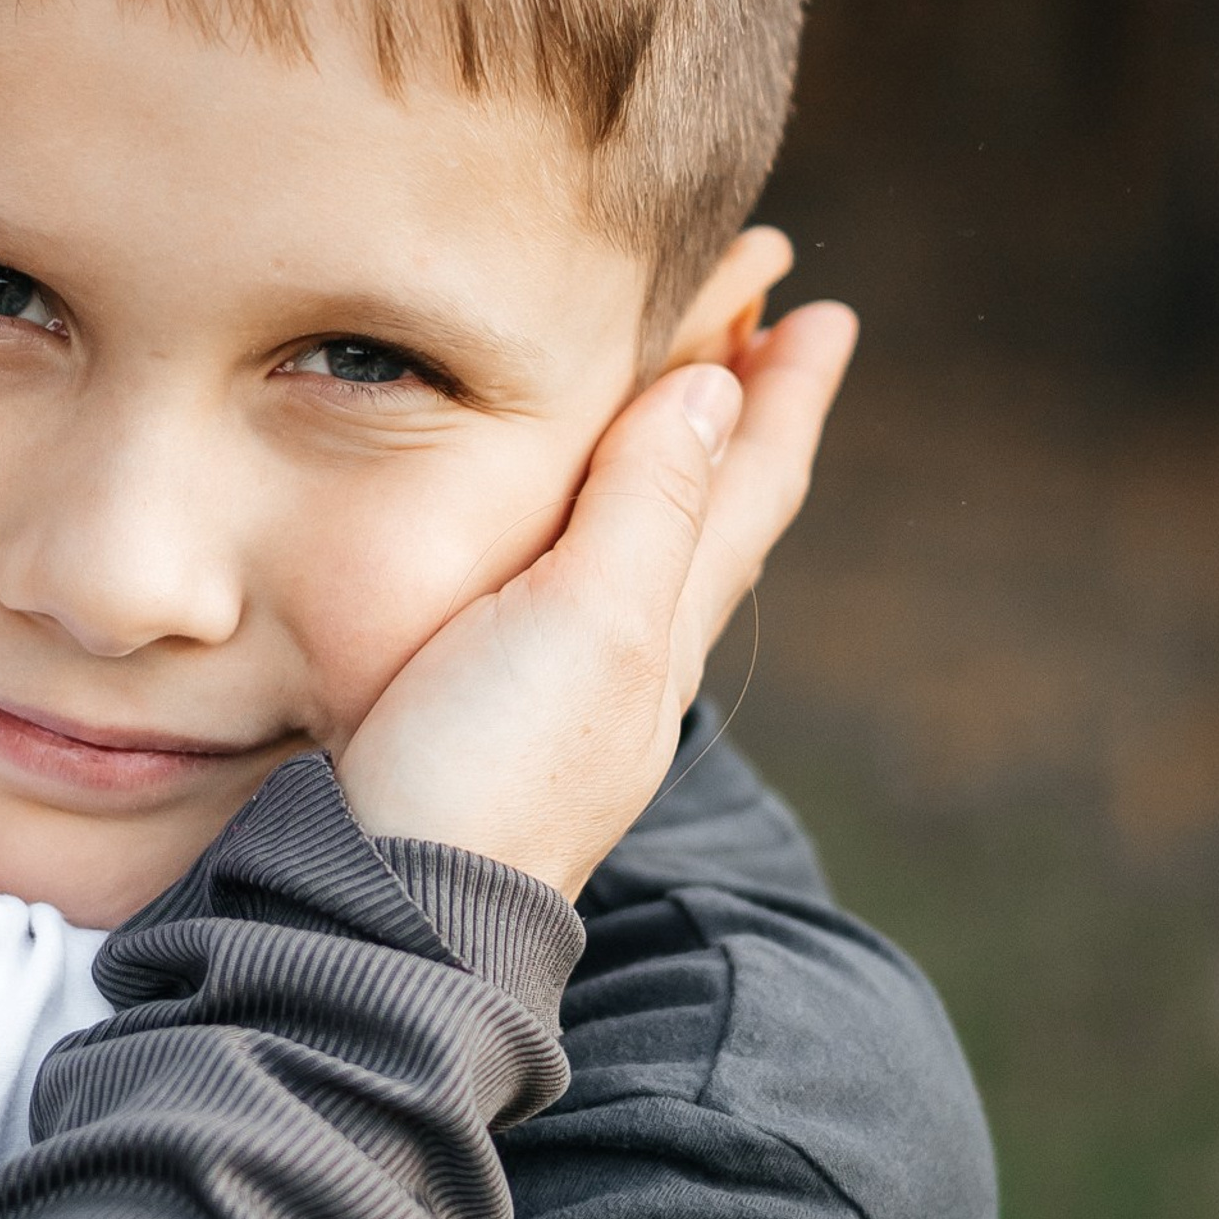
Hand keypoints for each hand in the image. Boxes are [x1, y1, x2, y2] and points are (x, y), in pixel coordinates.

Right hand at [338, 300, 856, 899]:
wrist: (393, 906)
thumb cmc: (488, 766)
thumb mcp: (586, 621)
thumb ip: (647, 507)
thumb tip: (717, 390)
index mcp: (664, 619)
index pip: (751, 486)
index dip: (789, 397)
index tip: (825, 312)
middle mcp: (629, 651)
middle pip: (713, 512)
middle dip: (743, 417)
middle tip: (770, 329)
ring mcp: (565, 684)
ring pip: (647, 550)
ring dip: (674, 466)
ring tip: (683, 406)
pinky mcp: (491, 705)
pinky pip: (574, 585)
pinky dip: (595, 525)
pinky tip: (563, 537)